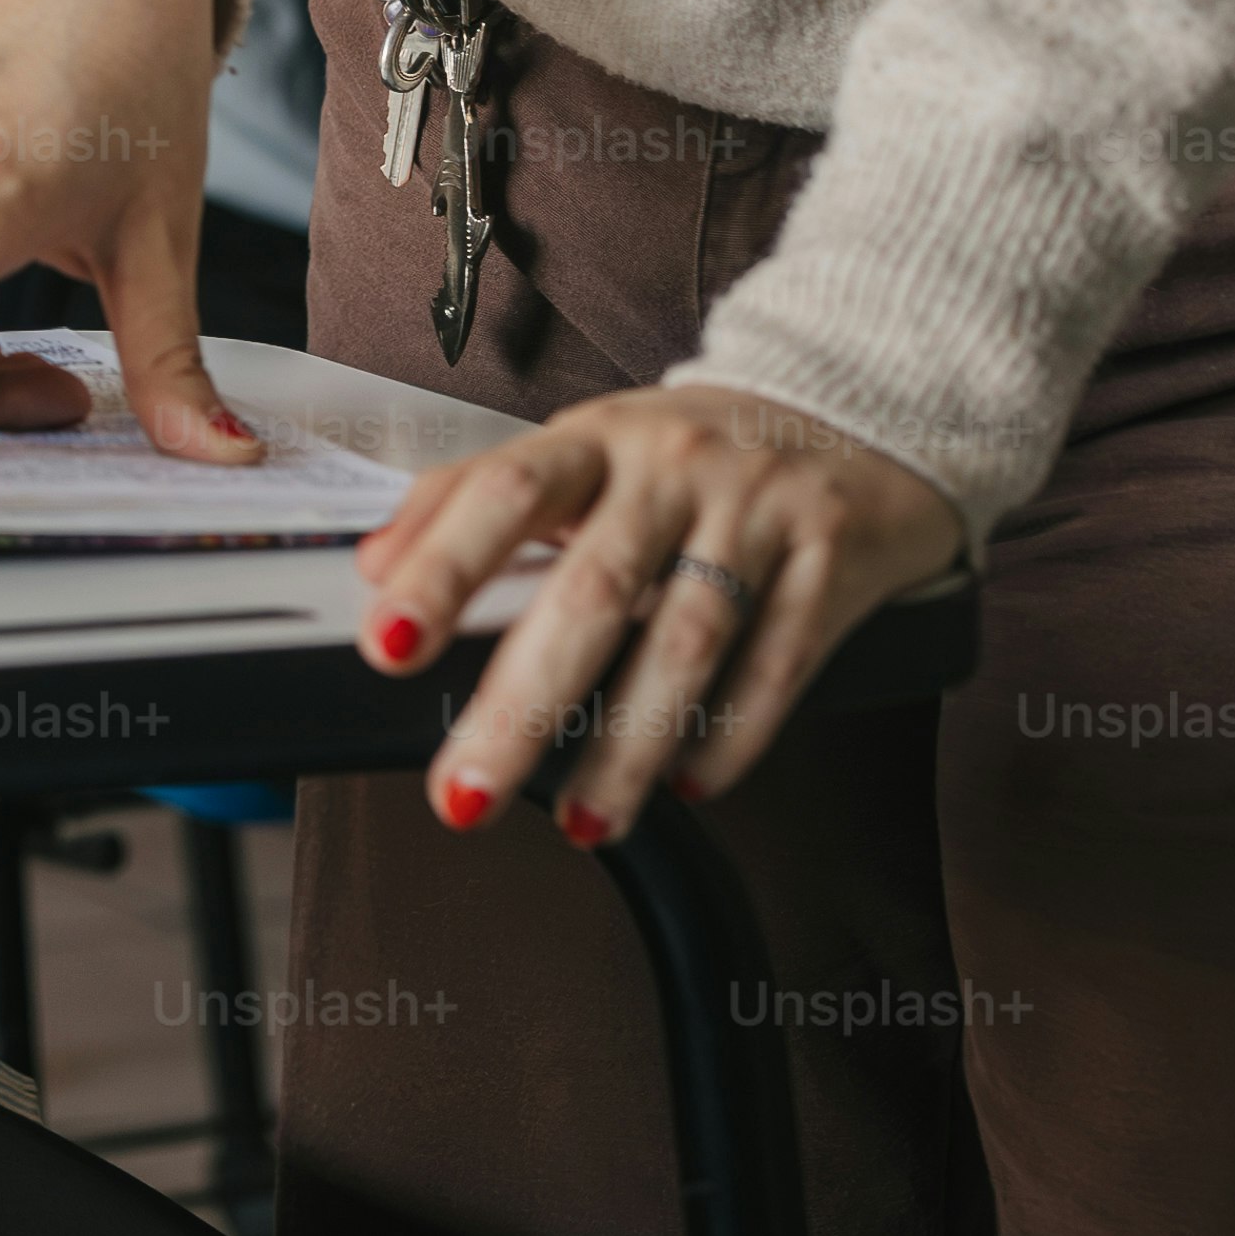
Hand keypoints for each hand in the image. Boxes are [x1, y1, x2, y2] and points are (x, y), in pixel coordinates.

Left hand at [357, 382, 964, 833]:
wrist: (861, 413)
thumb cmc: (692, 452)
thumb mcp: (583, 450)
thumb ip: (472, 499)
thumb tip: (373, 566)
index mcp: (597, 438)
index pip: (504, 493)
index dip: (442, 567)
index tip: (388, 645)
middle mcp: (675, 468)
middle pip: (593, 591)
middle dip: (522, 703)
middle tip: (466, 790)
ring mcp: (759, 510)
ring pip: (686, 643)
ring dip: (626, 747)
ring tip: (581, 821)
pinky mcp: (834, 558)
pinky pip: (778, 662)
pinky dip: (733, 735)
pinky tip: (688, 785)